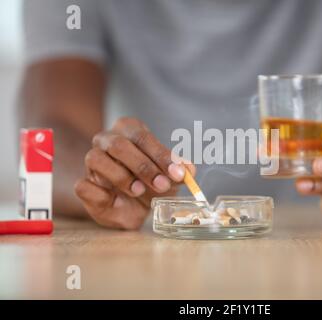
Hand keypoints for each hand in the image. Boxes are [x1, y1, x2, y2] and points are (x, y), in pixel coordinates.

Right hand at [74, 117, 194, 229]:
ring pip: (96, 159)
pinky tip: (116, 200)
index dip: (161, 155)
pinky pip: (84, 185)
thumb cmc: (151, 184)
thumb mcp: (170, 178)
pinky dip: (101, 194)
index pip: (142, 136)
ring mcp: (92, 162)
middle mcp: (107, 140)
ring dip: (121, 177)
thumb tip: (189, 169)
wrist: (133, 208)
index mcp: (129, 131)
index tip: (178, 173)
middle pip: (119, 145)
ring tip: (139, 191)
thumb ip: (179, 172)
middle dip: (144, 166)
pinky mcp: (83, 185)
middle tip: (162, 185)